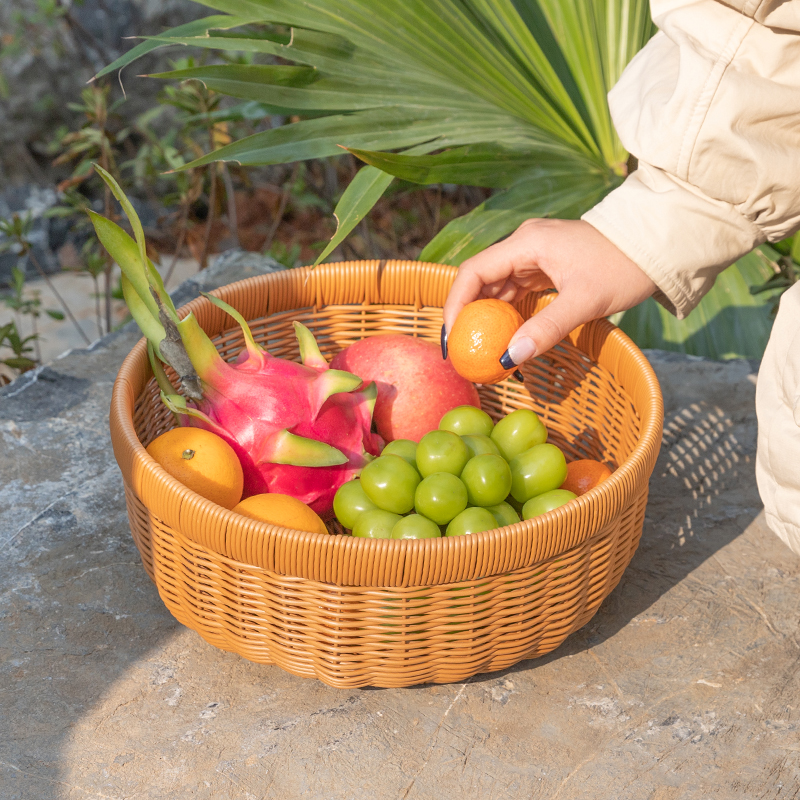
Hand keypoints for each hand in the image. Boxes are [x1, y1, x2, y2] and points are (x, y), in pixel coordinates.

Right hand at [442, 219, 656, 365]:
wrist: (658, 244)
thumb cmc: (624, 267)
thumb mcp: (584, 302)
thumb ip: (545, 329)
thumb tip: (508, 359)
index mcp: (526, 243)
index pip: (473, 271)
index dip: (455, 304)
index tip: (451, 337)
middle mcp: (524, 244)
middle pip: (480, 279)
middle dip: (467, 314)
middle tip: (461, 349)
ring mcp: (535, 254)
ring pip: (497, 286)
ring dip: (486, 315)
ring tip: (479, 348)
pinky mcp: (546, 265)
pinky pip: (516, 290)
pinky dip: (507, 313)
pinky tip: (504, 335)